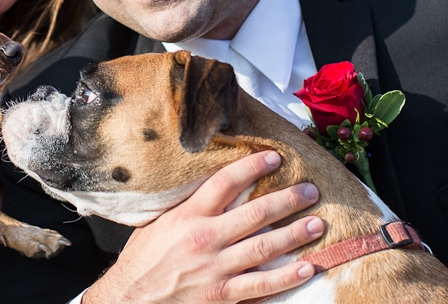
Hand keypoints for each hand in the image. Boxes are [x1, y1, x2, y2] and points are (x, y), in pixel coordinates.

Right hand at [84, 151, 323, 303]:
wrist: (130, 298)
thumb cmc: (144, 257)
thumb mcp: (160, 222)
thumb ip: (189, 206)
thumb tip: (218, 186)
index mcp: (187, 215)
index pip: (224, 183)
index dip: (251, 167)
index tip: (274, 157)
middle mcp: (204, 239)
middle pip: (254, 213)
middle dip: (287, 200)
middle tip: (310, 190)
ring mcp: (215, 269)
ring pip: (264, 247)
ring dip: (294, 235)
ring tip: (317, 224)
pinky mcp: (221, 295)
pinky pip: (261, 285)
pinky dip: (286, 278)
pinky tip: (307, 269)